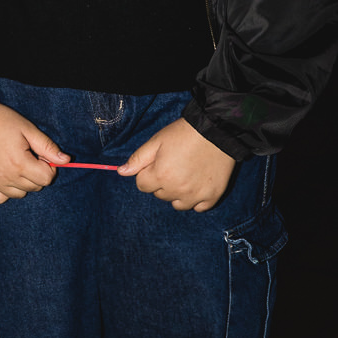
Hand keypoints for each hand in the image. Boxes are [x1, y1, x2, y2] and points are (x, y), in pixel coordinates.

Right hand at [0, 102, 69, 204]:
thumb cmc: (1, 119)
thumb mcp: (28, 128)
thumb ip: (48, 147)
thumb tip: (66, 160)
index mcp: (19, 163)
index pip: (47, 178)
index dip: (48, 166)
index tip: (39, 154)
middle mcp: (6, 177)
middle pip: (35, 187)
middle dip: (37, 172)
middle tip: (27, 155)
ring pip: (20, 194)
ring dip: (23, 182)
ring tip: (16, 162)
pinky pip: (1, 198)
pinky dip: (6, 190)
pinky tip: (5, 174)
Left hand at [117, 117, 235, 211]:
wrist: (216, 130)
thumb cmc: (183, 133)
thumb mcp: (157, 141)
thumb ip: (138, 159)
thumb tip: (121, 172)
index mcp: (161, 176)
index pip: (142, 185)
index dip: (146, 172)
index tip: (156, 162)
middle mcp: (178, 190)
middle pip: (159, 195)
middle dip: (161, 182)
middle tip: (172, 164)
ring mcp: (196, 196)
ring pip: (177, 204)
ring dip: (177, 193)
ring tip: (184, 174)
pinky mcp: (212, 197)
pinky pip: (198, 208)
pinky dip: (196, 199)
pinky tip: (197, 183)